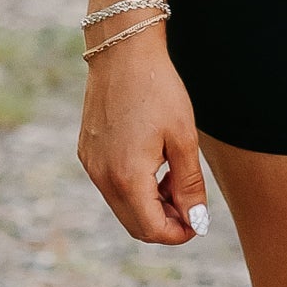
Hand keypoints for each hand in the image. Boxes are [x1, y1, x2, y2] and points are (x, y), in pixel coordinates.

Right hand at [75, 24, 208, 245]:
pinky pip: (112, 187)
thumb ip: (189, 186)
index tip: (199, 220)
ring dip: (151, 205)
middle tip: (190, 199)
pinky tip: (154, 162)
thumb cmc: (158, 91)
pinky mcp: (87, 153)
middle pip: (136, 225)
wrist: (123, 53)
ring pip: (123, 207)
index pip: (152, 230)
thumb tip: (197, 222)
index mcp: (127, 177)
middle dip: (166, 222)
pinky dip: (135, 188)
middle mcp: (102, 177)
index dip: (180, 233)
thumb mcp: (184, 139)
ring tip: (174, 175)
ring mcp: (91, 165)